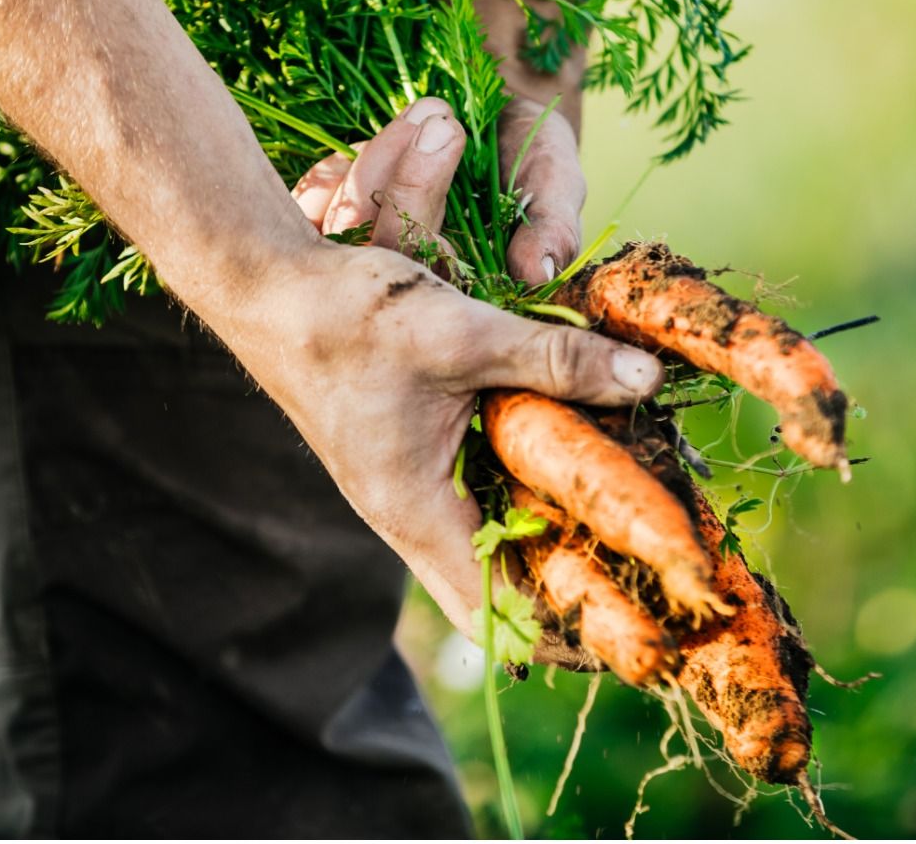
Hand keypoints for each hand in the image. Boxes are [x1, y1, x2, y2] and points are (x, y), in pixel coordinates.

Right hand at [254, 100, 662, 668]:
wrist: (269, 288)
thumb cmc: (348, 319)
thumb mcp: (460, 335)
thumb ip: (554, 359)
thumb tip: (647, 379)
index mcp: (414, 511)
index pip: (497, 613)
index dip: (566, 627)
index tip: (636, 614)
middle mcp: (406, 514)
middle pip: (496, 581)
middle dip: (566, 572)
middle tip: (643, 547)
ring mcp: (400, 485)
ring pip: (483, 532)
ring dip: (541, 519)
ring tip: (615, 497)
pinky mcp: (399, 453)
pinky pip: (466, 490)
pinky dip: (513, 477)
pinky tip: (554, 437)